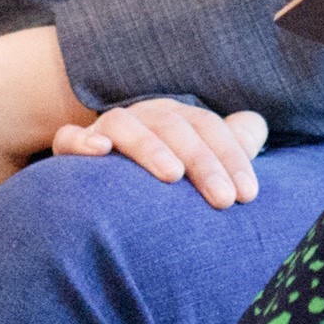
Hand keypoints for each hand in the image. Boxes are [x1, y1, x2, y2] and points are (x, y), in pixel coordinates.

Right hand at [51, 99, 268, 208]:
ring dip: (149, 147)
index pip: (206, 126)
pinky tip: (100, 152)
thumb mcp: (199, 165)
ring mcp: (104, 132)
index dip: (230, 155)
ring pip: (124, 124)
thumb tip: (256, 125)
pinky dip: (81, 141)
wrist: (106, 204)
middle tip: (223, 200)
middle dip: (202, 161)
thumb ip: (229, 145)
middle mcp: (141, 119)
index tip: (249, 195)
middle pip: (173, 126)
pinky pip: (68, 138)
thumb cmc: (164, 186)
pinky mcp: (71, 152)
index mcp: (174, 119)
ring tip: (172, 177)